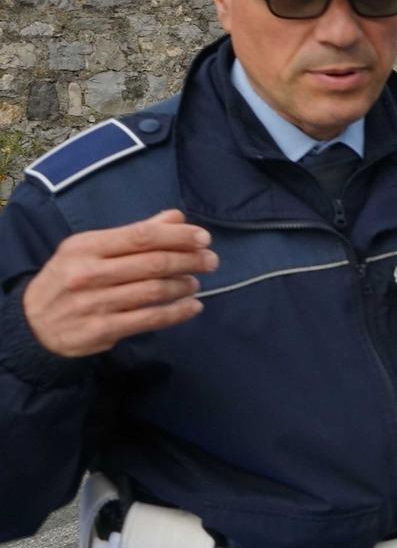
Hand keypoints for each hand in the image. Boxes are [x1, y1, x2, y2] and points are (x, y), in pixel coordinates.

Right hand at [23, 210, 217, 356]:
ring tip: (196, 282)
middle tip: (211, 261)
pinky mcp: (101, 330)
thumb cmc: (70, 278)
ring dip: (184, 285)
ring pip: (154, 291)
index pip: (141, 236)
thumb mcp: (92, 249)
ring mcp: (94, 303)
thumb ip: (134, 233)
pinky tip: (193, 306)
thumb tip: (176, 217)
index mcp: (86, 246)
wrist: (34, 323)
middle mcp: (87, 273)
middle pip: (152, 263)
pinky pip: (150, 319)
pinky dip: (177, 312)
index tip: (203, 238)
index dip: (178, 236)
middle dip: (189, 260)